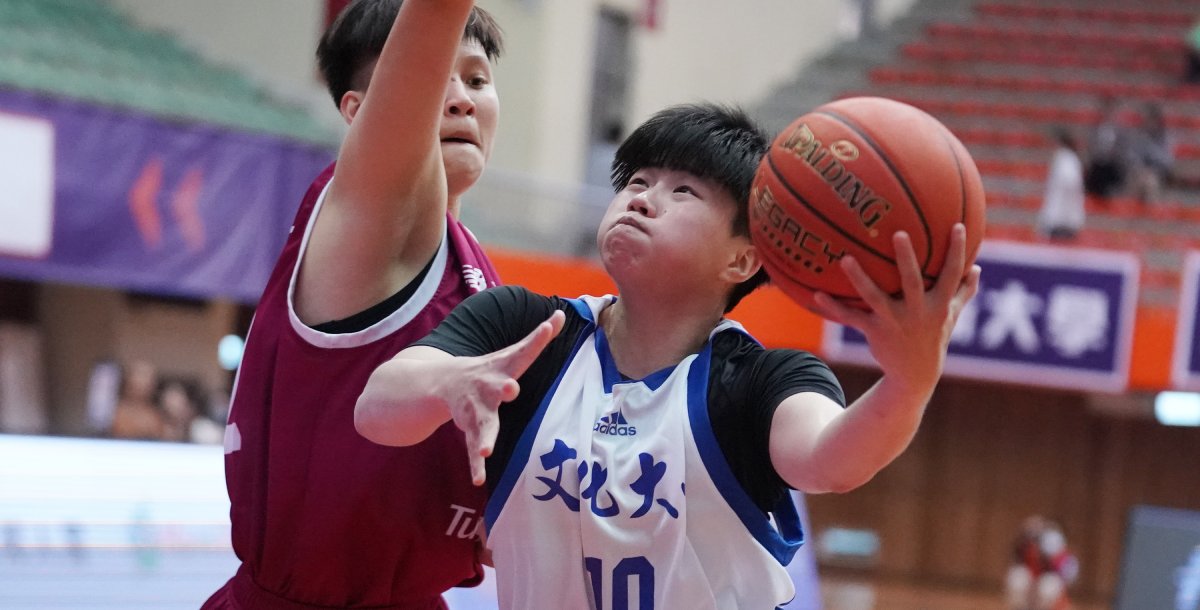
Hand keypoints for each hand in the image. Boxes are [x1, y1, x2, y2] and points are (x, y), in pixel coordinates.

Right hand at [449, 310, 564, 484]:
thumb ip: (539, 337)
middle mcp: (489, 387)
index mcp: (503, 367)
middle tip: (510, 389)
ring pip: (481, 423)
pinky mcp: (469, 428)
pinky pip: (472, 448)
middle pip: (498, 387)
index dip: (538, 339)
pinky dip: (475, 463)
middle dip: (503, 389)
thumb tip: (562, 313)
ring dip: (484, 436)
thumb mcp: (513, 353)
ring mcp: (477, 409)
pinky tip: (478, 478)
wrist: (443, 381)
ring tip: (485, 449)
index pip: (525, 351)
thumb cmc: (489, 369)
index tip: (550, 326)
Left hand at [809, 224, 980, 394]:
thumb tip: (977, 267)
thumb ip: (963, 291)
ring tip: (845, 259)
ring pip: (875, 297)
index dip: (957, 251)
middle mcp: (917, 312)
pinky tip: (816, 294)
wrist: (915, 375)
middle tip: (898, 233)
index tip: (958, 226)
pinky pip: (851, 317)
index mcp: (938, 305)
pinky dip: (833, 308)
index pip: (952, 275)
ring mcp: (894, 322)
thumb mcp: (951, 315)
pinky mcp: (875, 331)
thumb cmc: (933, 337)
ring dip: (860, 279)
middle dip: (907, 258)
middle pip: (913, 282)